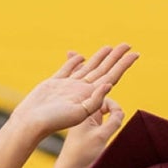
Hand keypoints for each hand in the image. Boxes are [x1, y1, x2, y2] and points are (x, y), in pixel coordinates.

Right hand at [10, 44, 138, 139]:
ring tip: (108, 48)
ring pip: (87, 68)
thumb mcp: (79, 113)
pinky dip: (75, 62)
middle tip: (127, 45)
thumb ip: (94, 100)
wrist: (31, 122)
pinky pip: (68, 70)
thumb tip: (109, 84)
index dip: (123, 65)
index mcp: (90, 95)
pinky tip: (81, 57)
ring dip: (98, 58)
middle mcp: (81, 90)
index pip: (111, 76)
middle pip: (102, 70)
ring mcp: (68, 87)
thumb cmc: (54, 121)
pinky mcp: (54, 84)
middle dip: (115, 58)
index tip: (135, 54)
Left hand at [56, 97, 124, 167]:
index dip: (113, 105)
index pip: (102, 99)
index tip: (119, 115)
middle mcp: (84, 117)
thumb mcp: (101, 136)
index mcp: (83, 113)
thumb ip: (114, 121)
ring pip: (105, 116)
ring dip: (113, 120)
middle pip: (104, 106)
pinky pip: (103, 126)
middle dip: (114, 111)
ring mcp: (88, 126)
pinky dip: (110, 128)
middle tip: (119, 121)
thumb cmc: (82, 154)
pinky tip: (111, 136)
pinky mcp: (91, 135)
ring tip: (116, 129)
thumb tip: (121, 112)